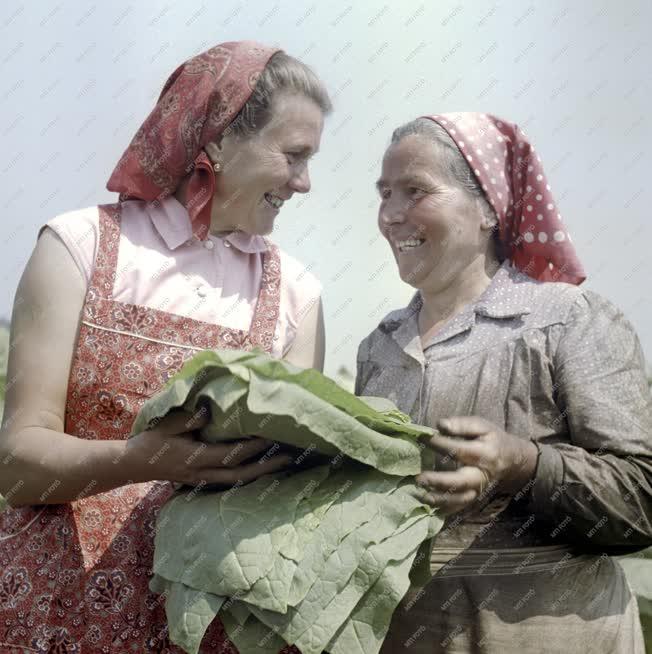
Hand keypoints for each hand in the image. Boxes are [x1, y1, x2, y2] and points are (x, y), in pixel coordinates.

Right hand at [125, 407, 292, 486]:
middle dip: (265, 467)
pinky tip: (260, 469)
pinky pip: (229, 481)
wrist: (134, 464)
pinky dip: (246, 476)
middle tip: (288, 457)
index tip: (269, 436)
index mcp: (196, 458)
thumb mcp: (168, 425)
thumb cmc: (152, 441)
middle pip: (240, 475)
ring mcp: (202, 480)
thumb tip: (211, 410)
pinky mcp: (202, 481)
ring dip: (260, 473)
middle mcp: (202, 473)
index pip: (230, 455)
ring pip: (236, 481)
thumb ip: (190, 419)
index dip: (251, 447)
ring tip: (281, 464)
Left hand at [415, 416, 537, 515]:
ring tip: (420, 495)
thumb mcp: (482, 426)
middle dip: (439, 482)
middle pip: (461, 481)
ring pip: (460, 499)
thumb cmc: (492, 439)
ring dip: (440, 500)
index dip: (439, 444)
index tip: (421, 438)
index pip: (459, 450)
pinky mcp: (474, 497)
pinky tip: (429, 506)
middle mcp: (481, 475)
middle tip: (419, 479)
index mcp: (485, 454)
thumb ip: (461, 425)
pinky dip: (445, 509)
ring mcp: (478, 489)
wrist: (512, 460)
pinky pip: (460, 507)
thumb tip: (440, 425)